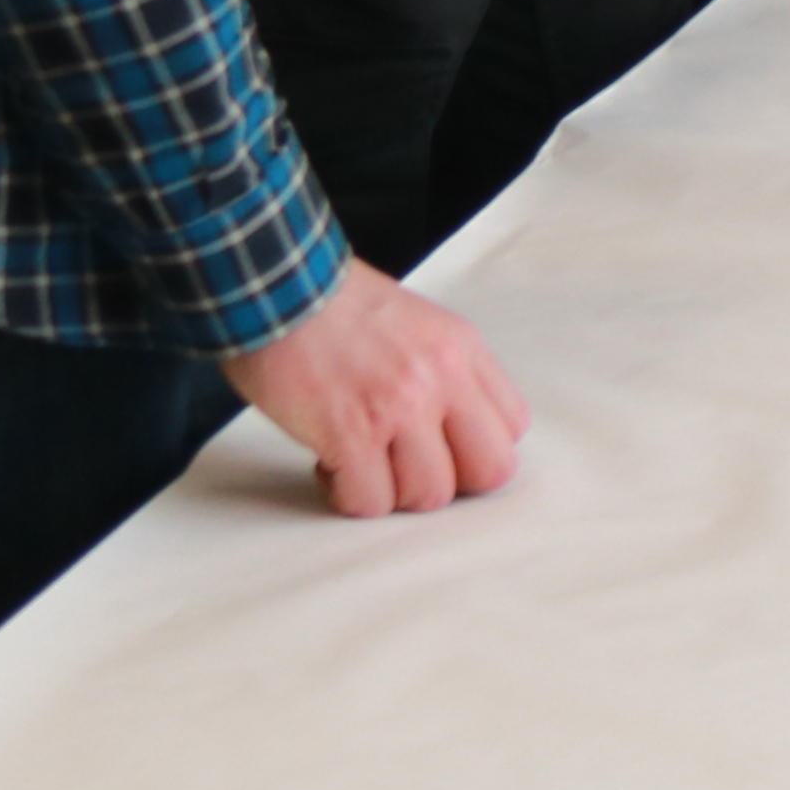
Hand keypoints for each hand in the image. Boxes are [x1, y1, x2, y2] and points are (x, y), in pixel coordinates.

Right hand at [219, 266, 527, 519]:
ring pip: (429, 496)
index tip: (440, 450)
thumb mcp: (420, 324)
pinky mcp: (350, 434)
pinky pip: (369, 502)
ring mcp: (399, 408)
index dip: (474, 451)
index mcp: (461, 349)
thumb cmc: (335, 305)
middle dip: (448, 483)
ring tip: (361, 461)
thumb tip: (455, 433)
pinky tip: (329, 462)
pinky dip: (347, 495)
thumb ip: (446, 373)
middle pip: (489, 472)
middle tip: (407, 469)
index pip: (512, 427)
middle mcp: (441, 379)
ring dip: (392, 491)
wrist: (278, 287)